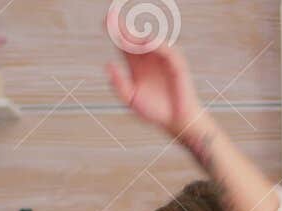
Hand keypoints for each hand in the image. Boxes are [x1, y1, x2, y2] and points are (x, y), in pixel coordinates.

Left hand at [104, 9, 206, 139]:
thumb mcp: (130, 99)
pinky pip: (167, 51)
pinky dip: (158, 46)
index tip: (104, 22)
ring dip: (138, 36)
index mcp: (136, 64)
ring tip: (126, 33)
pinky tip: (147, 43)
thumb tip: (107, 65)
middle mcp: (148, 58)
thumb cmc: (155, 111)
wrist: (175, 122)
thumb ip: (118, 84)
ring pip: (149, 42)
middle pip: (134, 38)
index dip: (114, 32)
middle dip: (123, 27)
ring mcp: (163, 59)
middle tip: (112, 17)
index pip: (123, 43)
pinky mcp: (176, 64)